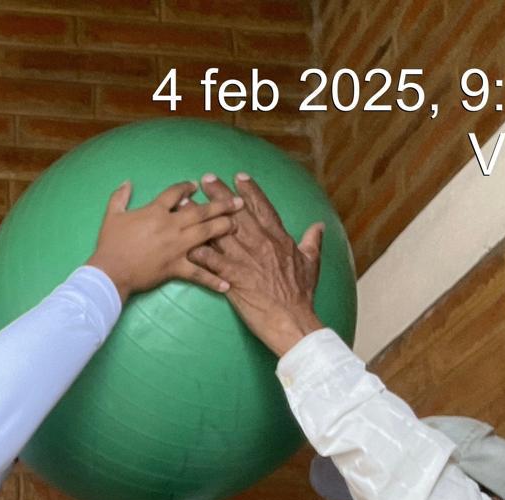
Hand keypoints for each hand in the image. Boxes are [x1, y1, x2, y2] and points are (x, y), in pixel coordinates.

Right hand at [88, 180, 241, 301]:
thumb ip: (120, 196)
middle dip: (220, 206)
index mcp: (155, 211)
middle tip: (237, 203)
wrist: (111, 271)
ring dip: (223, 229)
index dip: (186, 188)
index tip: (196, 186)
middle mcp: (170, 226)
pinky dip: (213, 280)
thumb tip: (127, 182)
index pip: (175, 193)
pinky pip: (198, 273)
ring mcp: (176, 247)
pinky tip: (227, 284)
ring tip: (238, 226)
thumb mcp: (112, 215)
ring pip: (205, 235)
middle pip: (200, 212)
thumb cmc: (110, 243)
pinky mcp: (176, 267)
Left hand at [187, 173, 325, 356]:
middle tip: (206, 179)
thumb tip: (319, 226)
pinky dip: (200, 252)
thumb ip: (312, 241)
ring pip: (220, 232)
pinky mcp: (234, 278)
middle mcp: (260, 243)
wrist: (291, 319)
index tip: (238, 177)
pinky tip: (185, 242)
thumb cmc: (302, 294)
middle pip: (236, 213)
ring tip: (187, 205)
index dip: (250, 191)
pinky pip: (213, 262)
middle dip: (220, 195)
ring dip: (202, 218)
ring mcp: (245, 260)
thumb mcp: (312, 263)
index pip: (262, 207)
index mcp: (278, 238)